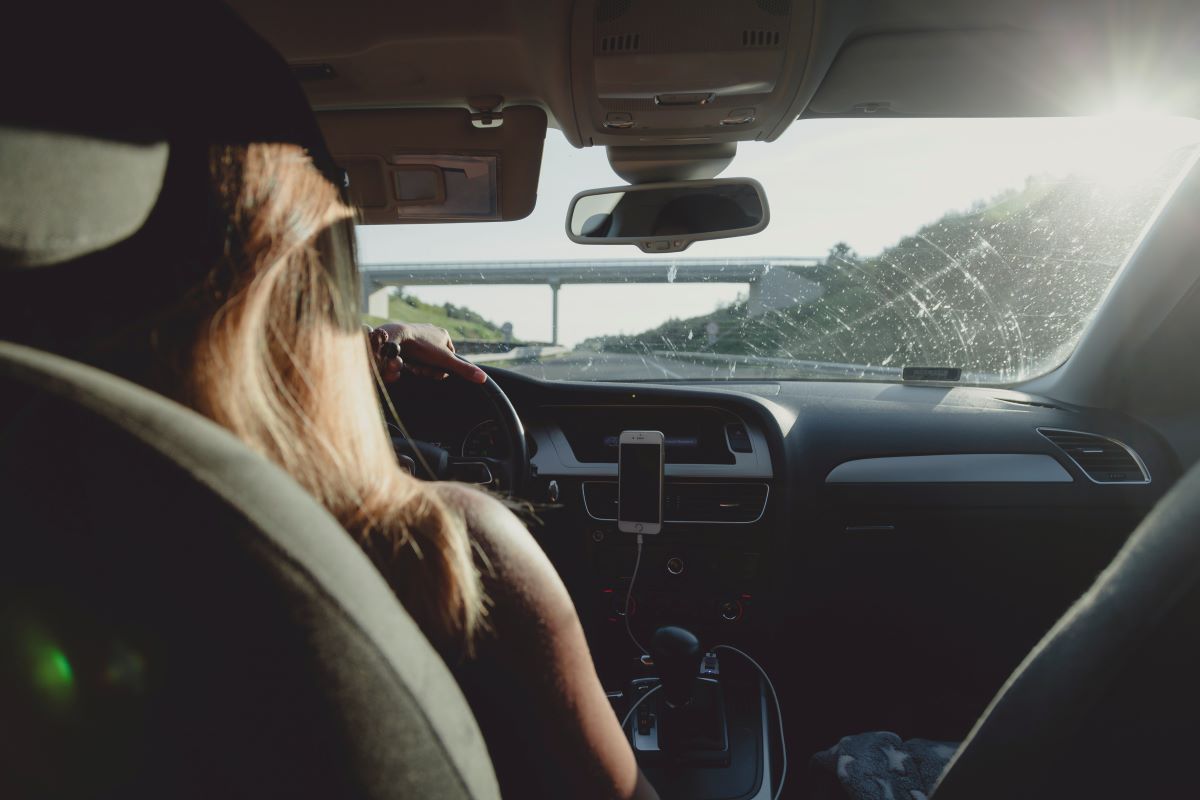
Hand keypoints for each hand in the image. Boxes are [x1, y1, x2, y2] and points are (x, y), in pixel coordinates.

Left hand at [367, 322, 487, 384]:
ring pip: (424, 359)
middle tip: (424, 370)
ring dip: (420, 367)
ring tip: (414, 366)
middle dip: (431, 369)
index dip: (445, 368)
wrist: (396, 338)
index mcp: (444, 334)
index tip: (438, 371)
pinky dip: (411, 362)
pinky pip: (413, 356)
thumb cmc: (422, 347)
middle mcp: (432, 332)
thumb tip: (483, 378)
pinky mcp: (406, 340)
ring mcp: (418, 336)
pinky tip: (407, 362)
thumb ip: (464, 370)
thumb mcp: (445, 361)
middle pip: (437, 360)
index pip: (451, 357)